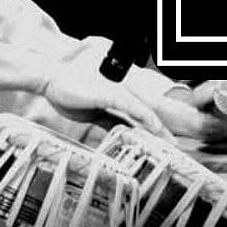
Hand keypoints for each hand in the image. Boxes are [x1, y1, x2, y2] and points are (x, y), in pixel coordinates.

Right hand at [35, 37, 169, 138]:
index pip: (140, 114)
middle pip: (147, 113)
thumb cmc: (70, 93)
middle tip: (174, 146)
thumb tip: (121, 132)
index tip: (163, 143)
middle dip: (161, 131)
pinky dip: (146, 117)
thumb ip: (109, 120)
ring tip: (169, 142)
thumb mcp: (93, 113)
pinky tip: (155, 127)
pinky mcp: (111, 93)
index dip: (153, 129)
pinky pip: (133, 107)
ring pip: (144, 111)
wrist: (52, 81)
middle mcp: (122, 93)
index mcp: (118, 97)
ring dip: (158, 128)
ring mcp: (118, 92)